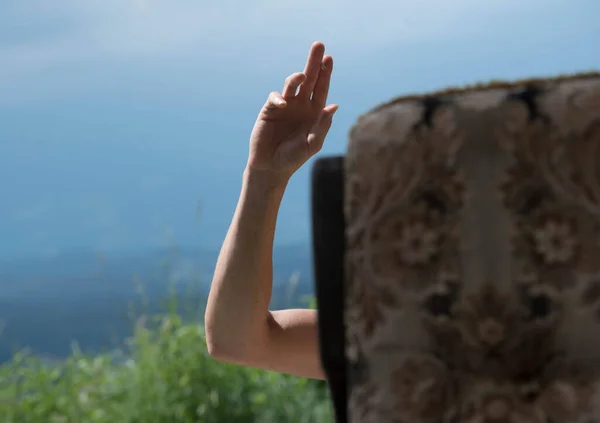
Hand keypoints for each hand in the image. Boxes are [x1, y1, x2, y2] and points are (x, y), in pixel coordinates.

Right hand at [247, 41, 337, 180]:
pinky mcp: (270, 109)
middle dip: (314, 62)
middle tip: (319, 45)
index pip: (322, 88)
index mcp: (314, 111)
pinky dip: (279, 97)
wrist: (272, 166)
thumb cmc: (294, 157)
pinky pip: (275, 96)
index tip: (329, 59)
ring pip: (292, 83)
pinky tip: (283, 103)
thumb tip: (333, 106)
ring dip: (297, 77)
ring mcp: (285, 105)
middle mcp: (300, 105)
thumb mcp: (312, 144)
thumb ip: (322, 126)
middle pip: (309, 78)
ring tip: (302, 75)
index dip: (326, 73)